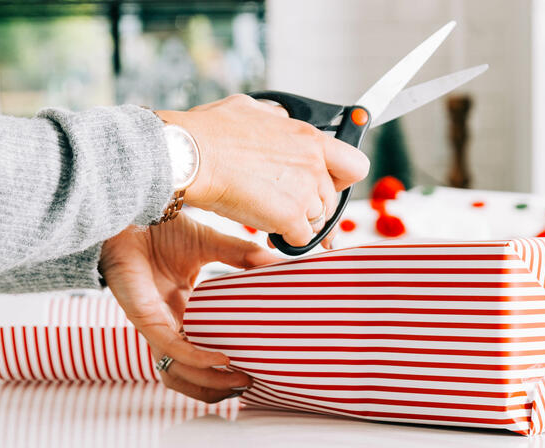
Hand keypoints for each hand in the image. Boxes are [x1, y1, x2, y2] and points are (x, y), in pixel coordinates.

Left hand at [99, 215, 279, 402]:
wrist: (133, 212)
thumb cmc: (162, 227)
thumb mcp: (212, 244)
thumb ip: (244, 255)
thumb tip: (278, 262)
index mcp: (181, 311)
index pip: (202, 351)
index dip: (224, 366)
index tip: (255, 366)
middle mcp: (168, 324)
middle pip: (188, 373)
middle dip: (217, 387)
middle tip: (249, 383)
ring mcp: (155, 325)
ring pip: (178, 372)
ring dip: (208, 385)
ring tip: (239, 382)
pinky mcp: (145, 320)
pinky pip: (173, 350)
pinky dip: (199, 360)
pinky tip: (222, 360)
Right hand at [156, 95, 369, 247]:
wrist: (190, 155)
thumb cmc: (209, 133)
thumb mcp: (251, 110)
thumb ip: (276, 120)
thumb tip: (281, 120)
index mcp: (308, 138)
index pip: (354, 165)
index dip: (343, 178)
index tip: (331, 183)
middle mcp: (313, 165)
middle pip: (331, 200)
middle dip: (311, 205)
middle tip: (287, 206)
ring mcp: (304, 193)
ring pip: (317, 221)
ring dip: (298, 223)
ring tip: (273, 217)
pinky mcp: (289, 218)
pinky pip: (300, 239)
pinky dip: (287, 240)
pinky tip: (269, 232)